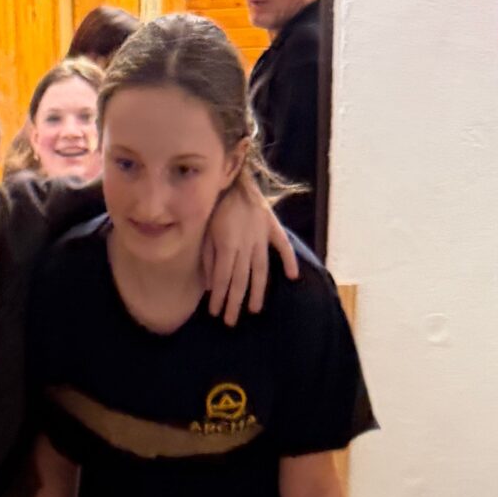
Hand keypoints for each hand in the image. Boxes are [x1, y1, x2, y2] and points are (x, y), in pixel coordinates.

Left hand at [202, 176, 299, 322]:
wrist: (232, 175)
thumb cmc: (213, 203)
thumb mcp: (204, 230)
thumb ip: (208, 256)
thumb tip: (210, 283)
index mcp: (226, 245)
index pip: (222, 278)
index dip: (218, 297)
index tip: (214, 312)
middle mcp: (245, 244)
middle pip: (241, 280)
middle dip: (235, 302)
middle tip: (230, 321)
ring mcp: (261, 236)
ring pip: (260, 270)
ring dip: (258, 292)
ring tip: (254, 309)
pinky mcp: (271, 226)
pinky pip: (283, 245)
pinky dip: (289, 260)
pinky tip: (294, 276)